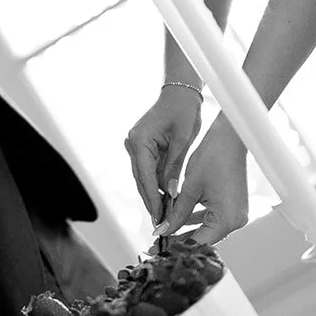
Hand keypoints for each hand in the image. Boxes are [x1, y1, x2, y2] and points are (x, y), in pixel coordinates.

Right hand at [124, 84, 202, 222]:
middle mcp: (133, 144)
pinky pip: (148, 169)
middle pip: (141, 179)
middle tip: (161, 222)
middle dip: (151, 200)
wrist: (180, 93)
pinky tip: (165, 197)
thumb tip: (172, 193)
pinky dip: (156, 183)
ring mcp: (137, 145)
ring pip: (144, 176)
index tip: (159, 216)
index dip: (153, 198)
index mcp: (140, 141)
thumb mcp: (182, 140)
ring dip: (153, 193)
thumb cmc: (182, 110)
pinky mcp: (143, 146)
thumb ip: (174, 167)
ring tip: (163, 214)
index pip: (145, 176)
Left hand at [160, 120, 248, 246]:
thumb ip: (176, 213)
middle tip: (158, 241)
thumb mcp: (189, 189)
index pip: (198, 243)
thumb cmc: (214, 157)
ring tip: (165, 229)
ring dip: (186, 228)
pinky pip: (212, 217)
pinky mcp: (232, 206)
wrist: (229, 138)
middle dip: (180, 239)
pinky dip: (196, 218)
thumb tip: (163, 230)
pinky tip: (178, 217)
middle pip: (203, 238)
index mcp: (227, 219)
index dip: (177, 246)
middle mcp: (235, 220)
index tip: (160, 249)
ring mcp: (236, 214)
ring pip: (206, 228)